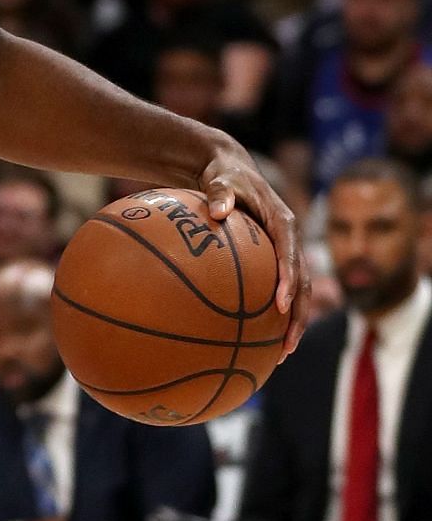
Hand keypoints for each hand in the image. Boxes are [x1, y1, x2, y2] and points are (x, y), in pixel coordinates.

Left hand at [202, 140, 309, 354]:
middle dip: (299, 314)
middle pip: (303, 281)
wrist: (231, 168)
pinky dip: (278, 312)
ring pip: (299, 290)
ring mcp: (286, 249)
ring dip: (294, 320)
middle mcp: (290, 239)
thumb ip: (220, 194)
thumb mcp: (221, 179)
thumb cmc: (224, 175)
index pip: (290, 254)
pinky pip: (282, 287)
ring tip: (283, 352)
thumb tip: (216, 211)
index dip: (287, 280)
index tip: (280, 305)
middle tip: (287, 344)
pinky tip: (263, 337)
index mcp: (283, 222)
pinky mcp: (276, 257)